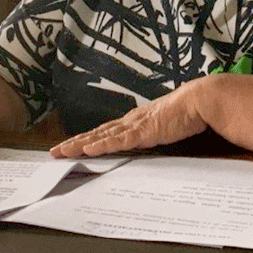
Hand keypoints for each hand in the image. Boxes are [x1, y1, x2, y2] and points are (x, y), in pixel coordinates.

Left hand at [50, 78, 209, 157]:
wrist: (197, 101)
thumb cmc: (183, 114)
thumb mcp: (162, 127)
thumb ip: (150, 134)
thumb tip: (144, 143)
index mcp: (133, 121)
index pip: (104, 132)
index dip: (85, 139)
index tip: (70, 146)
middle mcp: (129, 121)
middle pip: (96, 133)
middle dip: (74, 143)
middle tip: (55, 152)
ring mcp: (135, 125)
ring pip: (102, 137)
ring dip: (81, 144)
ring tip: (64, 151)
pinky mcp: (144, 131)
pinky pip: (119, 141)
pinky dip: (103, 145)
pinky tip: (89, 149)